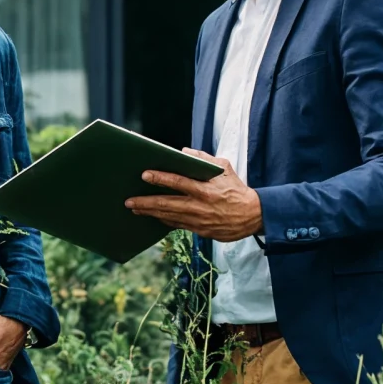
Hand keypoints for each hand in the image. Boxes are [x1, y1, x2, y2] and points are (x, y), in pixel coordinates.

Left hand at [126, 149, 262, 241]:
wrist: (253, 216)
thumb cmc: (237, 189)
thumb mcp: (224, 168)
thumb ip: (203, 159)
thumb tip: (184, 152)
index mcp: (206, 189)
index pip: (178, 182)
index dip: (160, 178)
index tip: (144, 175)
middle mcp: (200, 206)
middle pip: (167, 204)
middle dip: (145, 202)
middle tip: (129, 201)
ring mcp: (199, 220)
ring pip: (169, 217)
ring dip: (149, 213)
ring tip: (134, 209)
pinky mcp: (200, 231)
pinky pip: (177, 225)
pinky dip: (163, 221)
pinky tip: (152, 217)